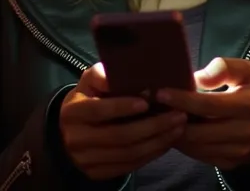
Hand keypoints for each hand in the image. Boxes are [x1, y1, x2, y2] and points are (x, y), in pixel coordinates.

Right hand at [58, 62, 187, 180]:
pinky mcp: (97, 173)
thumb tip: (115, 76)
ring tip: (178, 128)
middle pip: (119, 136)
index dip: (123, 107)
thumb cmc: (88, 98)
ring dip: (157, 141)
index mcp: (73, 112)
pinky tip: (166, 142)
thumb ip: (101, 75)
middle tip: (177, 115)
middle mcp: (76, 139)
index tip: (147, 101)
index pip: (99, 110)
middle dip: (152, 126)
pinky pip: (129, 166)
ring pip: (128, 154)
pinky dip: (151, 154)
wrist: (71, 131)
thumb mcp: (89, 81)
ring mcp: (86, 160)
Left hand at [155, 57, 249, 170]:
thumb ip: (223, 68)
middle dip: (172, 119)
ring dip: (175, 133)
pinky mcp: (231, 163)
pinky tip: (175, 130)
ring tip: (161, 118)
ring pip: (196, 147)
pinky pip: (200, 156)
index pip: (208, 105)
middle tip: (154, 107)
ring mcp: (239, 151)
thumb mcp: (245, 71)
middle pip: (198, 131)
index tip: (160, 93)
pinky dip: (184, 144)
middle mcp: (246, 132)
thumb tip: (197, 79)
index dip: (182, 100)